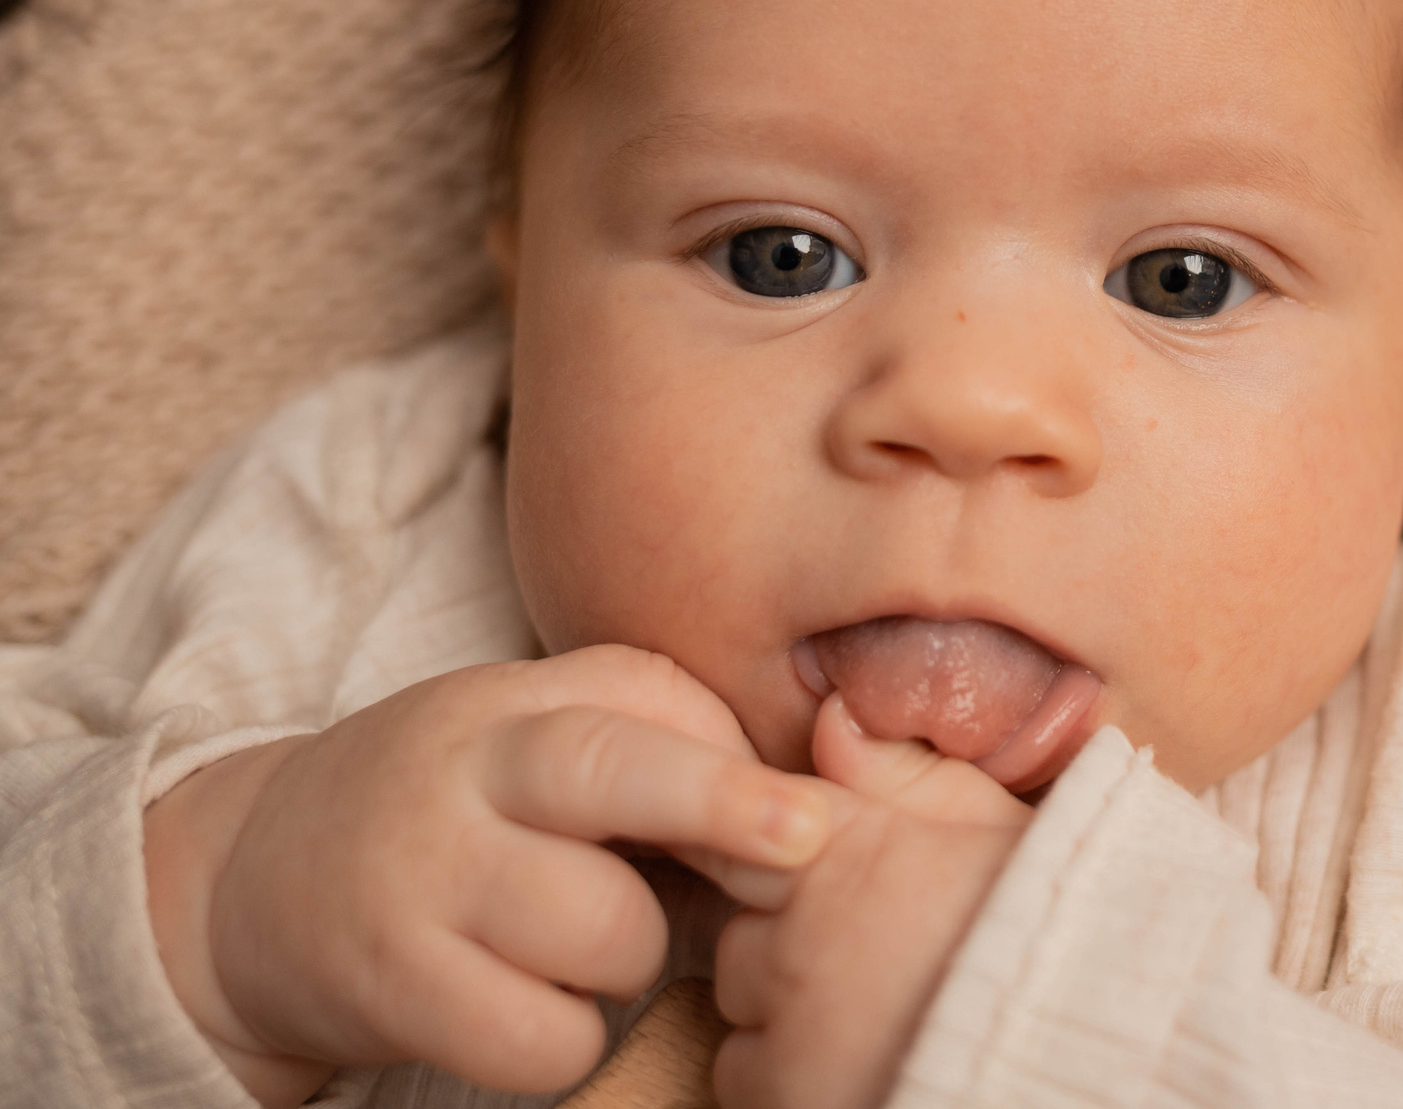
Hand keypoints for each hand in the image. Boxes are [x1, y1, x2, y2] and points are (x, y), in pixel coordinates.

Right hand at [143, 645, 847, 1107]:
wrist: (252, 878)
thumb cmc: (460, 809)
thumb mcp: (537, 735)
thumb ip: (662, 740)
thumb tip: (809, 802)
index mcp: (517, 702)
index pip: (642, 705)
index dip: (733, 767)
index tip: (809, 818)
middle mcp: (465, 773)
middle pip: (612, 776)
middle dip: (719, 811)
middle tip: (798, 845)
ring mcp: (422, 879)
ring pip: (605, 935)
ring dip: (630, 965)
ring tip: (576, 949)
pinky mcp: (392, 986)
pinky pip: (543, 1039)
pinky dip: (565, 1042)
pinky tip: (530, 1006)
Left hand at [711, 693, 1032, 1108]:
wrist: (1092, 1028)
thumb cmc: (1058, 926)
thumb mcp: (992, 828)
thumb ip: (903, 776)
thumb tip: (833, 716)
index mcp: (847, 850)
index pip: (741, 827)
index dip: (752, 848)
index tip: (771, 869)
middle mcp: (801, 935)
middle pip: (743, 933)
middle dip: (787, 947)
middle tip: (866, 964)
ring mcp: (789, 1025)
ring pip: (742, 1011)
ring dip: (781, 1016)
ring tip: (869, 1020)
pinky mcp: (785, 1098)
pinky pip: (745, 1081)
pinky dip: (785, 1080)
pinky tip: (856, 1067)